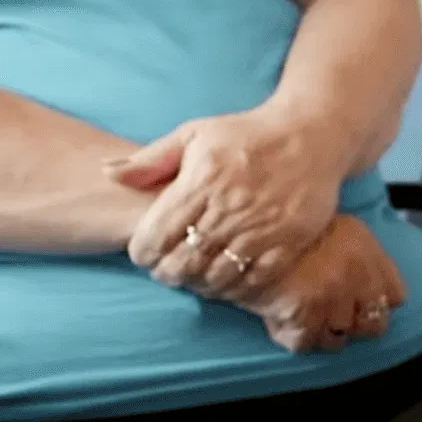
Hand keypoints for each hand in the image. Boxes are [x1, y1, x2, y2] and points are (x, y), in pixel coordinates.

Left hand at [110, 104, 355, 298]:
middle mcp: (229, 206)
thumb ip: (151, 158)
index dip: (142, 253)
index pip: (154, 236)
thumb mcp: (195, 133)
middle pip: (181, 263)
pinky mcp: (290, 239)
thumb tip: (108, 173)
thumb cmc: (248, 134)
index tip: (145, 253)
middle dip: (166, 274)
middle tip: (167, 270)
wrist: (313, 134)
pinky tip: (227, 280)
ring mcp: (262, 226)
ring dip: (199, 284)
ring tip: (195, 276)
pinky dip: (235, 288)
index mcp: (201, 180)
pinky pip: (255, 279)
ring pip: (215, 276)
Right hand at [242, 213, 406, 352]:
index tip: (364, 300)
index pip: (395, 298)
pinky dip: (298, 337)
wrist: (254, 227)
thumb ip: (367, 255)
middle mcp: (357, 280)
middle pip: (373, 326)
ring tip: (309, 317)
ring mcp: (331, 302)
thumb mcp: (345, 228)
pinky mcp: (301, 317)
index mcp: (370, 255)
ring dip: (325, 332)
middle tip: (337, 314)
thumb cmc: (299, 227)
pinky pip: (307, 344)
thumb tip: (378, 284)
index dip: (377, 301)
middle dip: (357, 323)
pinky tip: (288, 322)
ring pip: (339, 340)